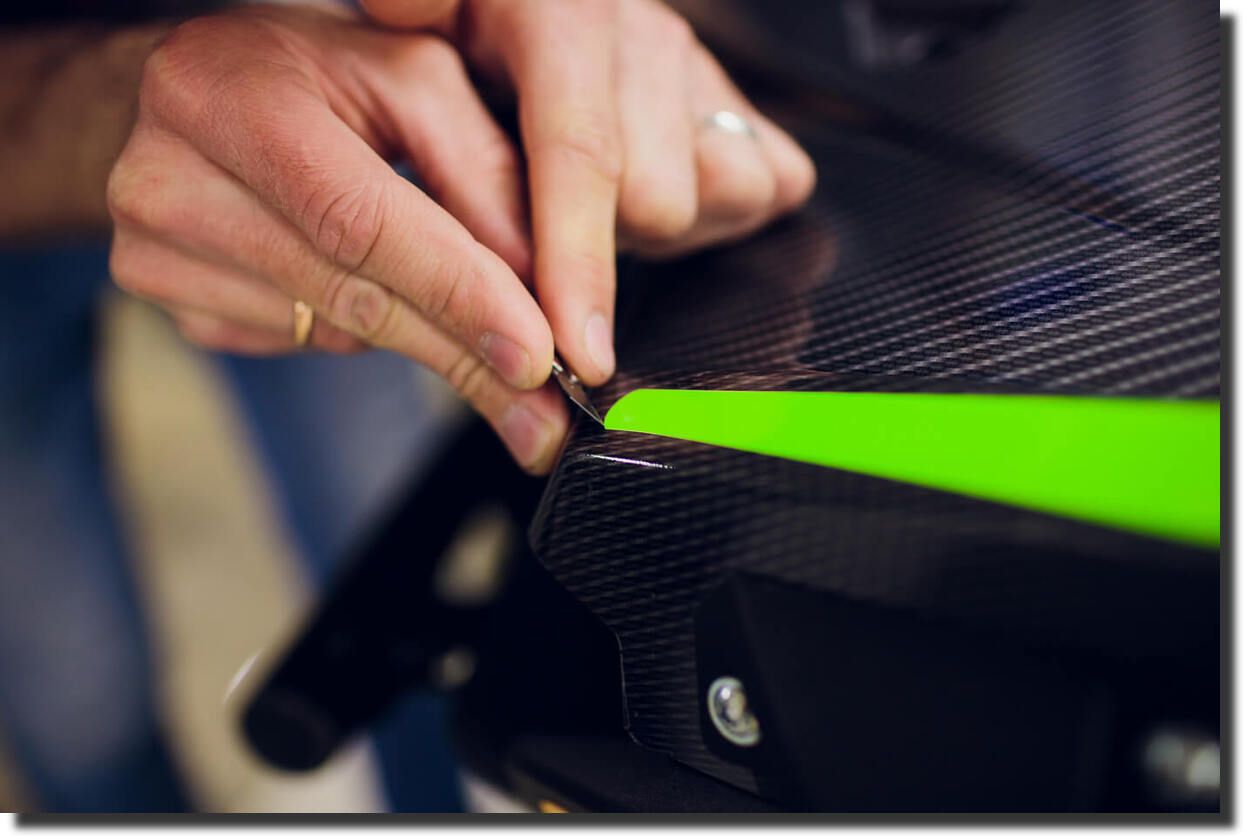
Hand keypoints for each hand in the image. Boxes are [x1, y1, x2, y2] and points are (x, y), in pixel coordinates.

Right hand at [107, 4, 567, 471]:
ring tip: (477, 334)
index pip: (362, 221)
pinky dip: (359, 328)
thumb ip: (482, 172)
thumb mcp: (413, 82)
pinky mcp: (166, 298)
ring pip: (335, 332)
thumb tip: (539, 291)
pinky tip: (366, 283)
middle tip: (542, 416)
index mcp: (233, 96)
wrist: (199, 91)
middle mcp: (171, 178)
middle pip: (351, 296)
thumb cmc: (314, 74)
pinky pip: (302, 342)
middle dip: (464, 359)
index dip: (457, 293)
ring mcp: (154, 250)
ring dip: (424, 343)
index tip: (536, 356)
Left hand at [361, 0, 816, 390]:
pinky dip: (718, 216)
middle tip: (541, 225)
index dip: (579, 264)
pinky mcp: (736, 106)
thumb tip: (403, 3)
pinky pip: (773, 184)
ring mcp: (698, 72)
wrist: (517, 17)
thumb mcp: (423, 10)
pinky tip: (649, 205)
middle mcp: (645, 38)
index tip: (578, 352)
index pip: (582, 154)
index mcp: (565, 13)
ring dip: (658, 229)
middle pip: (659, 201)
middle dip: (602, 245)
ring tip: (598, 210)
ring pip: (725, 195)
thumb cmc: (464, 32)